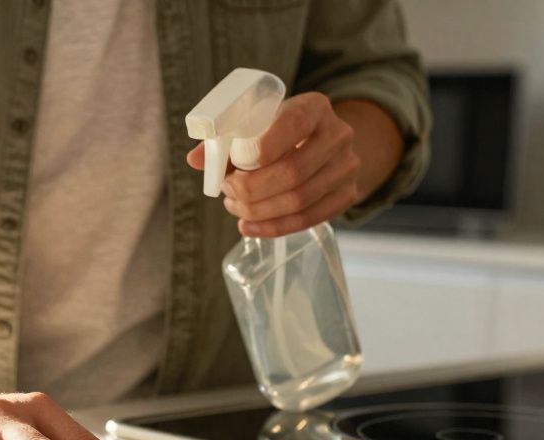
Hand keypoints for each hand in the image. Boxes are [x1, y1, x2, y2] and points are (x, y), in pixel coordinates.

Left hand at [187, 92, 361, 237]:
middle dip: (252, 189)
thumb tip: (195, 160)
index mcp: (315, 106)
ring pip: (299, 200)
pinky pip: (308, 219)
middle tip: (227, 190)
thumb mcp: (257, 123)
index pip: (293, 123)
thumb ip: (225, 139)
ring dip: (258, 210)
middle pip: (293, 171)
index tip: (237, 165)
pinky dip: (273, 228)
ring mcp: (348, 166)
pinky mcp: (348, 194)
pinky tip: (249, 227)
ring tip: (235, 206)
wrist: (323, 142)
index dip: (263, 148)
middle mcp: (339, 134)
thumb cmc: (279, 132)